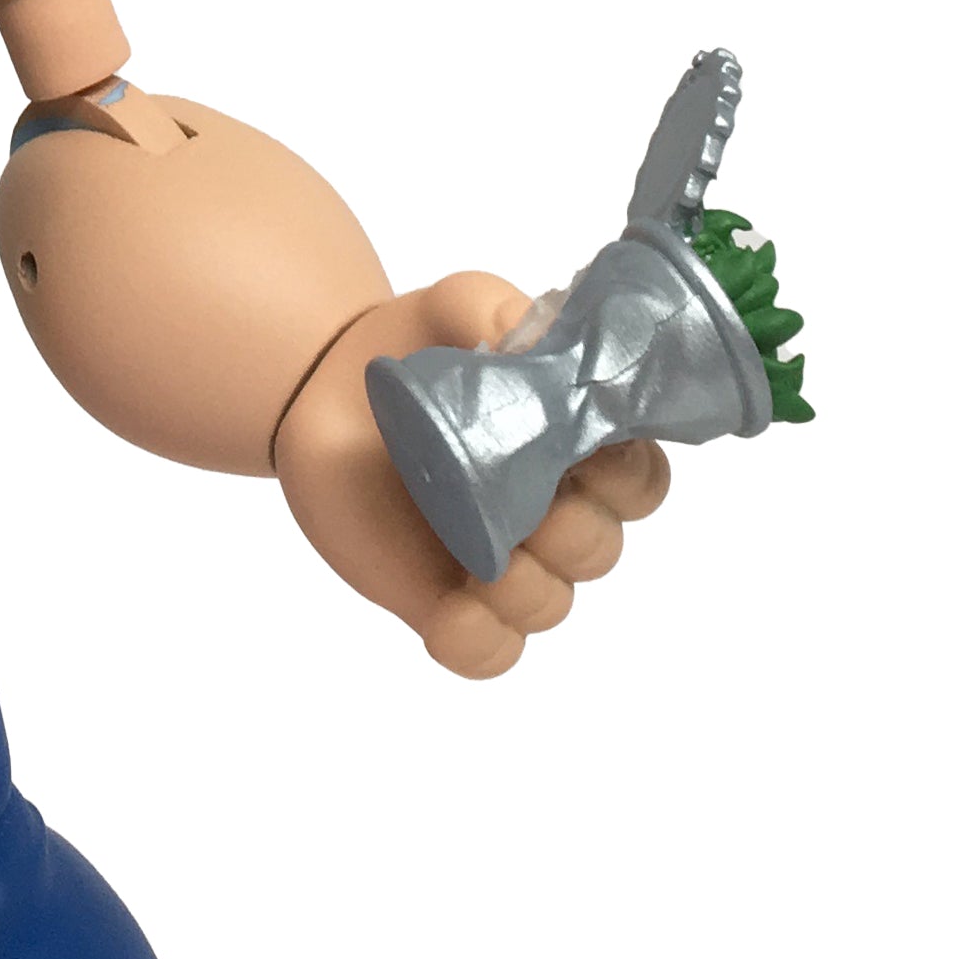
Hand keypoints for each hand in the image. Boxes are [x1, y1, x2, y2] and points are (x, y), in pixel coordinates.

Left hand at [273, 274, 671, 678]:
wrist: (320, 382)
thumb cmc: (414, 343)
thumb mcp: (458, 305)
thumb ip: (502, 311)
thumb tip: (538, 338)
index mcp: (575, 446)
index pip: (638, 482)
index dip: (628, 481)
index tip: (591, 459)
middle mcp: (548, 510)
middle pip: (600, 549)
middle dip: (578, 540)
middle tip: (533, 512)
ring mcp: (496, 560)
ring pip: (550, 605)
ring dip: (529, 592)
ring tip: (484, 564)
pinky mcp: (439, 597)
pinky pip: (488, 652)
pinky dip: (480, 645)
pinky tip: (452, 616)